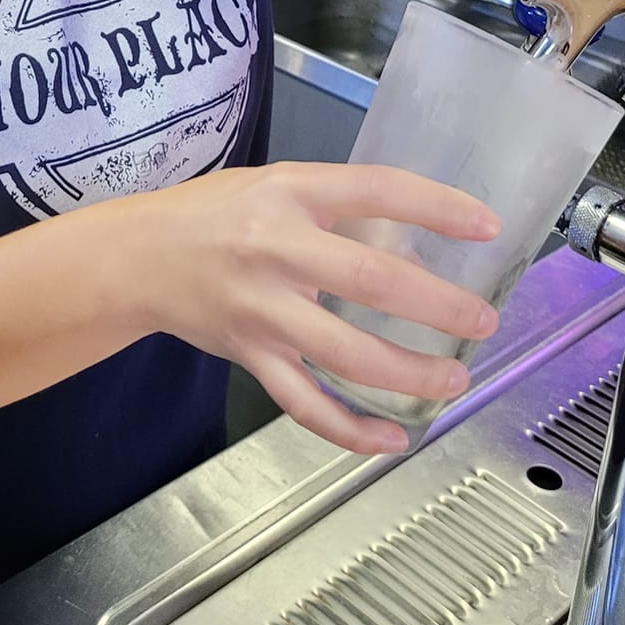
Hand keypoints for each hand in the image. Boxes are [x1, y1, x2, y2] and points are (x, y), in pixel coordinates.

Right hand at [137, 161, 501, 455]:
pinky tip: (391, 439)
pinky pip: (305, 403)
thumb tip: (417, 247)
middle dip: (437, 306)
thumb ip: (337, 209)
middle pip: (370, 280)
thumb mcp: (275, 185)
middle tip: (482, 321)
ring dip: (409, 373)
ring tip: (453, 380)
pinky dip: (350, 430)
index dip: (437, 208)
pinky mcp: (250, 356)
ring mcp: (263, 310)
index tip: (486, 228)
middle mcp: (277, 249)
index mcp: (289, 193)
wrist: (138, 258)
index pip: (376, 190)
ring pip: (346, 353)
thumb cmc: (213, 213)